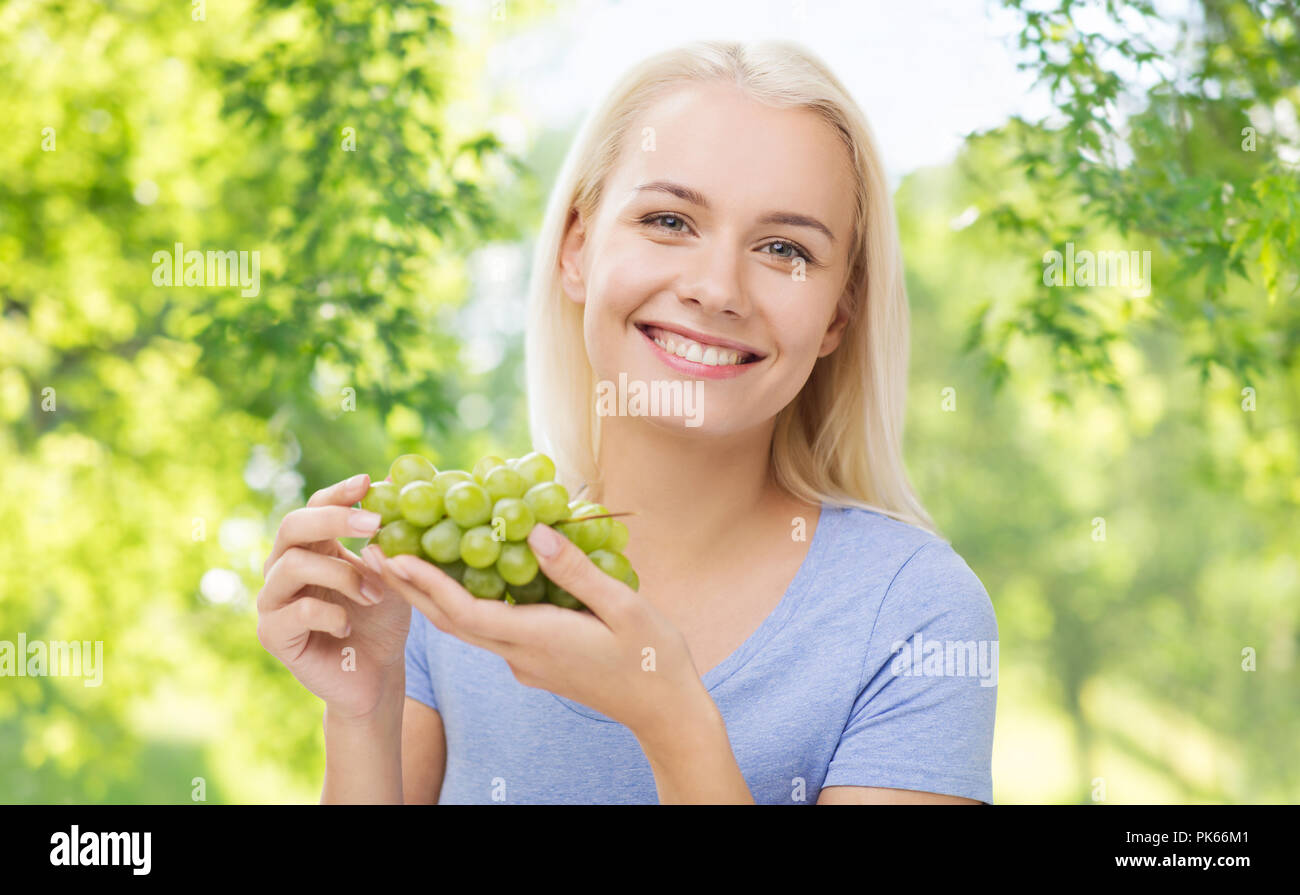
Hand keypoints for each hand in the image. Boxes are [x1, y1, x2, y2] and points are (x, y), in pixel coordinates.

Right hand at [256, 473, 412, 720]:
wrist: (376, 676)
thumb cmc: (382, 621)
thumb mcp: (392, 575)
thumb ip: (386, 543)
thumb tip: (389, 498)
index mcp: (312, 548)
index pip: (315, 507)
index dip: (338, 492)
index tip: (368, 481)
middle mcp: (284, 568)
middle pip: (293, 526)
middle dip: (334, 519)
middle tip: (375, 524)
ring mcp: (274, 601)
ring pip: (293, 565)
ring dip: (343, 575)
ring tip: (374, 594)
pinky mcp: (273, 634)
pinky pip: (298, 611)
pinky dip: (333, 614)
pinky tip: (350, 625)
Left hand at [371, 523, 709, 737]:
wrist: (664, 711)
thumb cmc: (652, 657)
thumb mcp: (624, 606)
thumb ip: (576, 571)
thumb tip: (534, 533)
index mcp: (537, 639)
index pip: (465, 612)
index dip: (425, 584)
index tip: (393, 556)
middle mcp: (520, 655)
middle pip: (451, 621)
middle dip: (409, 588)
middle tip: (373, 551)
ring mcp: (526, 663)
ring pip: (466, 627)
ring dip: (430, 597)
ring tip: (402, 561)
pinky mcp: (536, 663)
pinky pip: (489, 630)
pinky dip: (463, 604)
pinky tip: (462, 580)